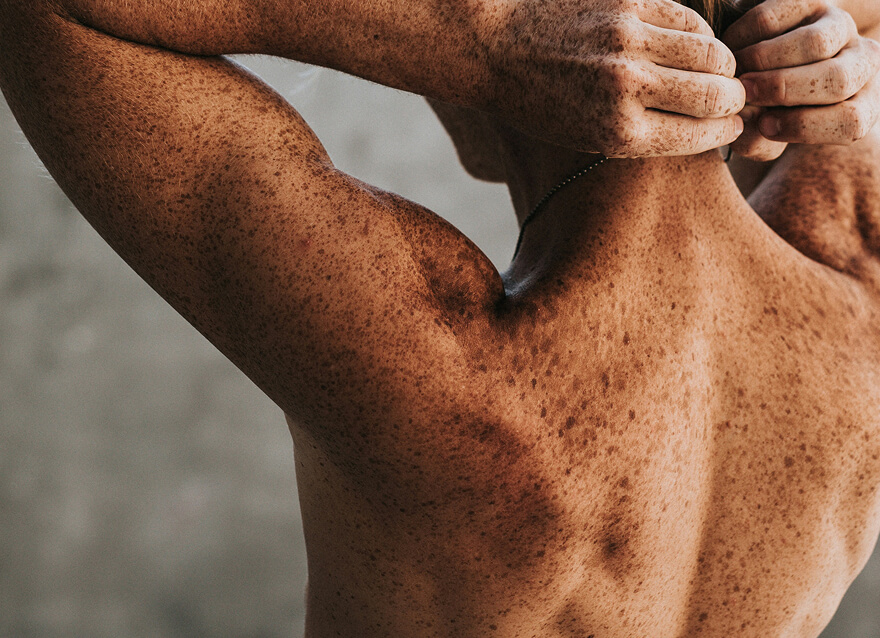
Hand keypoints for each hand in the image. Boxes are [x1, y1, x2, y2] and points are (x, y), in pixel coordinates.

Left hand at [482, 0, 744, 156]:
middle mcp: (627, 87)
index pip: (702, 134)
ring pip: (712, 51)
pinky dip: (699, 32)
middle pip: (718, 93)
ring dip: (722, 63)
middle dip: (734, 97)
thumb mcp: (586, 138)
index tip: (732, 124)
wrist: (494, 48)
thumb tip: (706, 124)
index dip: (726, 129)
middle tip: (732, 95)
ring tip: (715, 68)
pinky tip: (691, 41)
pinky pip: (687, 18)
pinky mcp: (627, 2)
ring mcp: (629, 40)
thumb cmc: (539, 102)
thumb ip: (643, 133)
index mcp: (618, 133)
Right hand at [724, 0, 879, 159]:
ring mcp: (840, 27)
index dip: (803, 127)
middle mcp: (862, 62)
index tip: (764, 127)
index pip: (851, 122)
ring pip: (814, 45)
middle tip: (744, 94)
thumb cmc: (769, 110)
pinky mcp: (810, 0)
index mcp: (863, 104)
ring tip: (736, 74)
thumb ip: (756, 142)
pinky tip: (731, 52)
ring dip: (764, 62)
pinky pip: (776, 19)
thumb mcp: (768, 133)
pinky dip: (744, 38)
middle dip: (782, 90)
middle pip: (837, 81)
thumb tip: (745, 123)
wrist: (767, 61)